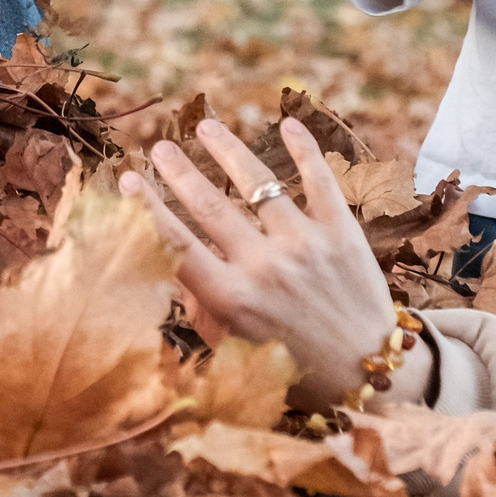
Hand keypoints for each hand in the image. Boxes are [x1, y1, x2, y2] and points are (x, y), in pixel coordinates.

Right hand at [121, 117, 430, 413]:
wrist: (368, 373)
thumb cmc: (293, 367)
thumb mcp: (236, 346)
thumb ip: (202, 304)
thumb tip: (167, 265)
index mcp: (232, 300)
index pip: (176, 243)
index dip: (146, 207)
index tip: (127, 178)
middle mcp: (265, 267)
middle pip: (210, 205)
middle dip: (180, 171)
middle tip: (160, 146)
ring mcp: (305, 246)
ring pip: (258, 183)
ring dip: (228, 150)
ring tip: (207, 127)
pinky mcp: (343, 234)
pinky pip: (319, 181)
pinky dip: (304, 149)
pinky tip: (287, 123)